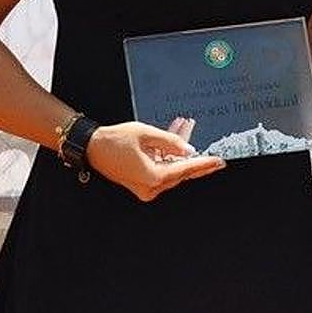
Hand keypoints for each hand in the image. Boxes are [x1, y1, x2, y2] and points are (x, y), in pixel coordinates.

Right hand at [86, 118, 223, 200]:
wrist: (92, 147)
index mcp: (153, 177)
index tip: (219, 161)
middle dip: (188, 149)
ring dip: (177, 148)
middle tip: (201, 135)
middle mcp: (150, 187)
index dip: (204, 163)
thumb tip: (189, 150)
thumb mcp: (147, 134)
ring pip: (170, 166)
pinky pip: (160, 168)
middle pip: (179, 168)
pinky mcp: (141, 182)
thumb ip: (171, 142)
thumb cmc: (115, 140)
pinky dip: (166, 154)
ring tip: (182, 125)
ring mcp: (145, 187)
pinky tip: (172, 135)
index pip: (185, 170)